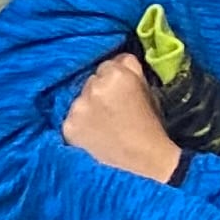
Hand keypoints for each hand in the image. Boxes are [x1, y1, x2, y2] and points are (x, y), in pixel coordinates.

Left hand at [62, 52, 179, 183]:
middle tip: (113, 110)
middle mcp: (93, 86)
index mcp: (116, 74)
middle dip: (100, 91)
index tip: (122, 93)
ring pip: (79, 100)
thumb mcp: (148, 90)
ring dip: (88, 108)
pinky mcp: (69, 127)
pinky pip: (71, 120)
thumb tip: (118, 59)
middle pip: (91, 81)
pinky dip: (80, 126)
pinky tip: (94, 136)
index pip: (108, 65)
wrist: (147, 160)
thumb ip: (131, 70)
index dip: (116, 79)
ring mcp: (78, 107)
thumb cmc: (151, 124)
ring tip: (104, 125)